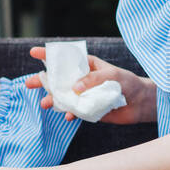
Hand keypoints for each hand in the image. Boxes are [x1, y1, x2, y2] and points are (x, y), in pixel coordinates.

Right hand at [26, 45, 150, 124]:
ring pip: (64, 96)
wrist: (140, 104)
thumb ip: (93, 79)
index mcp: (87, 65)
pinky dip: (70, 113)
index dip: (49, 55)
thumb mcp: (112, 75)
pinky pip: (75, 111)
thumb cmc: (128, 83)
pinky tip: (68, 116)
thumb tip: (74, 88)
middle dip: (44, 81)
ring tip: (45, 104)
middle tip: (29, 84)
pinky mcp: (89, 109)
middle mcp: (83, 79)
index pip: (66, 58)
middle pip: (59, 79)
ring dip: (53, 100)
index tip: (33, 52)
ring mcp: (84, 95)